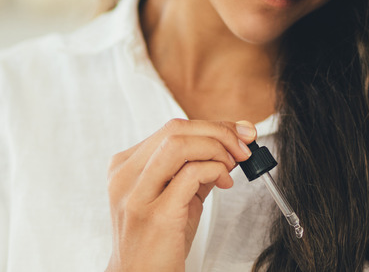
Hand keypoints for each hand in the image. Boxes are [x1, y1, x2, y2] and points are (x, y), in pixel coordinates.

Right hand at [105, 119, 257, 271]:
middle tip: (243, 147)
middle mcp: (126, 176)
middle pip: (176, 130)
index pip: (172, 129)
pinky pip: (191, 174)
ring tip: (231, 165)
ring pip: (179, 144)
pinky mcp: (156, 214)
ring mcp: (137, 195)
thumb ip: (195, 169)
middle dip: (219, 132)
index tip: (239, 133)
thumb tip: (230, 145)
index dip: (212, 126)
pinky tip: (223, 181)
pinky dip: (214, 170)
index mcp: (126, 166)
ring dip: (216, 148)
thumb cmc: (157, 242)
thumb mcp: (175, 197)